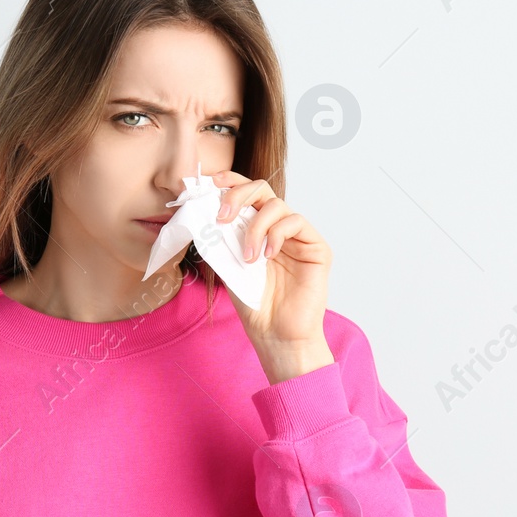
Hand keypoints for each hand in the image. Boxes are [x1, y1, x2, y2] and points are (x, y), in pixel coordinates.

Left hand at [208, 169, 334, 381]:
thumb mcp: (227, 266)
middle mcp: (278, 228)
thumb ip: (220, 238)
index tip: (211, 183)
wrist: (276, 335)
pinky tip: (267, 255)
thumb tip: (200, 212)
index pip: (246, 194)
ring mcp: (298, 236)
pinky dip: (276, 234)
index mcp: (257, 229)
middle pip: (261, 189)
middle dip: (237, 196)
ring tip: (247, 257)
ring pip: (276, 205)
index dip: (230, 181)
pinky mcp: (316, 247)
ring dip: (255, 227)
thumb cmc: (254, 305)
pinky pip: (296, 222)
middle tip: (222, 217)